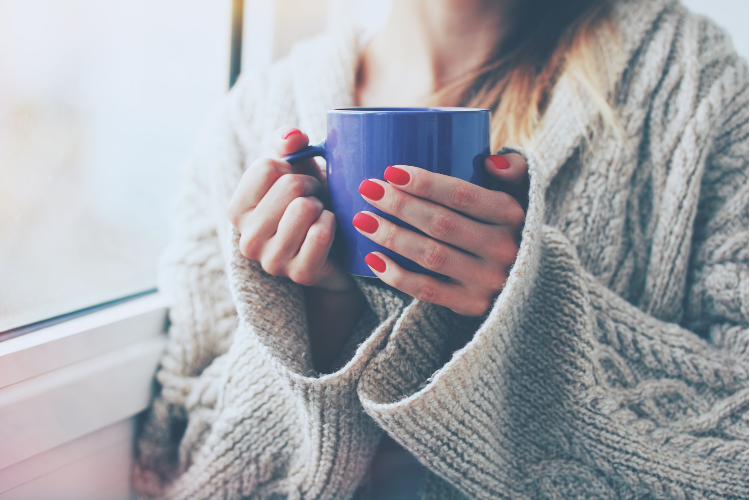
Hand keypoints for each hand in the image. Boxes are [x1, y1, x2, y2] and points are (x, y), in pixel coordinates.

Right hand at [227, 126, 354, 292]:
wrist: (336, 249)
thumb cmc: (312, 203)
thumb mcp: (297, 170)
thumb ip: (289, 145)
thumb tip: (293, 137)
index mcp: (236, 211)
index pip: (267, 167)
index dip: (292, 169)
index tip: (297, 184)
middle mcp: (247, 240)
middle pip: (289, 186)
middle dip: (312, 186)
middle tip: (314, 201)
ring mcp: (272, 261)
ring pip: (305, 208)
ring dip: (322, 206)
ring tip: (320, 216)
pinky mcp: (300, 274)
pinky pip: (320, 233)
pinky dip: (332, 224)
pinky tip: (329, 232)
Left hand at [352, 154, 528, 316]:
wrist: (526, 280)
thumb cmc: (508, 225)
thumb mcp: (523, 194)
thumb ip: (515, 168)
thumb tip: (490, 161)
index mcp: (512, 215)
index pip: (463, 196)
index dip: (425, 183)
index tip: (391, 172)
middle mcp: (503, 249)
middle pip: (441, 224)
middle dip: (399, 205)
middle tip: (368, 189)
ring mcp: (487, 281)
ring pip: (430, 257)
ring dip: (392, 236)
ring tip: (362, 219)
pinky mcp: (470, 305)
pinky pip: (427, 291)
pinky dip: (397, 276)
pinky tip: (372, 258)